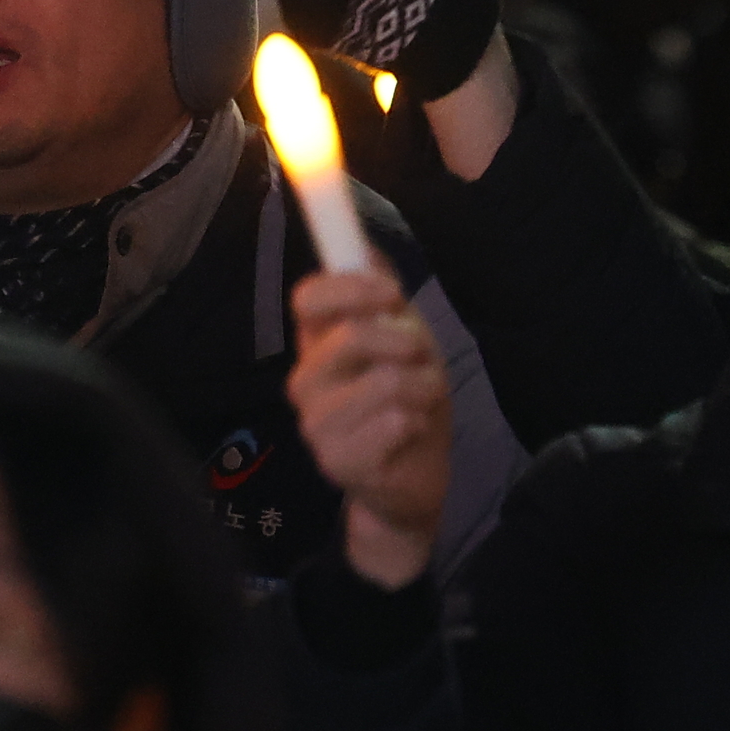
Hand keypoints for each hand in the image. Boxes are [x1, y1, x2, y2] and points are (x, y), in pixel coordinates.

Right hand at [289, 266, 450, 590]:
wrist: (413, 482)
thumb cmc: (407, 405)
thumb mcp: (405, 342)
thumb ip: (383, 299)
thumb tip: (364, 248)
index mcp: (317, 344)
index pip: (308, 297)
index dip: (350, 287)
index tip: (391, 295)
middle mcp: (306, 380)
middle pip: (351, 336)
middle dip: (405, 343)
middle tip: (421, 362)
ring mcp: (316, 424)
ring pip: (383, 381)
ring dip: (423, 387)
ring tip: (421, 403)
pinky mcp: (336, 462)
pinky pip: (392, 422)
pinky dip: (418, 423)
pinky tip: (410, 435)